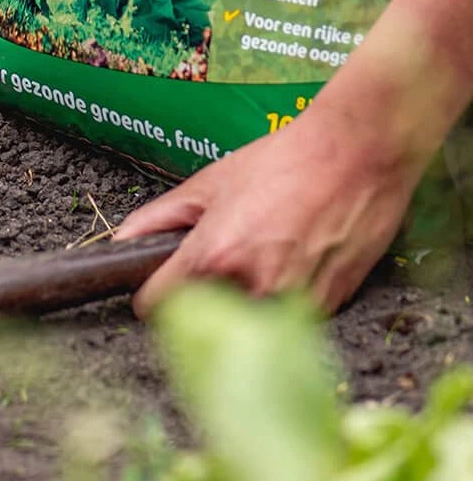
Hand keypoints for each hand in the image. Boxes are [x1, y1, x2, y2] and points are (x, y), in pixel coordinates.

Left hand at [113, 103, 421, 316]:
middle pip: (201, 320)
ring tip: (260, 255)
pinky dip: (278, 300)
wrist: (359, 155)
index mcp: (213, 257)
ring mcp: (292, 305)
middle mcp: (252, 289)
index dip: (150, 294)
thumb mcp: (208, 183)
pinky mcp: (328, 309)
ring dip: (242, 302)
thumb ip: (158, 218)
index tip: (156, 285)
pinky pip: (284, 320)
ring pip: (245, 325)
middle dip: (200, 298)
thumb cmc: (283, 162)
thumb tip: (121, 242)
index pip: (155, 306)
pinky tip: (291, 261)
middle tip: (218, 261)